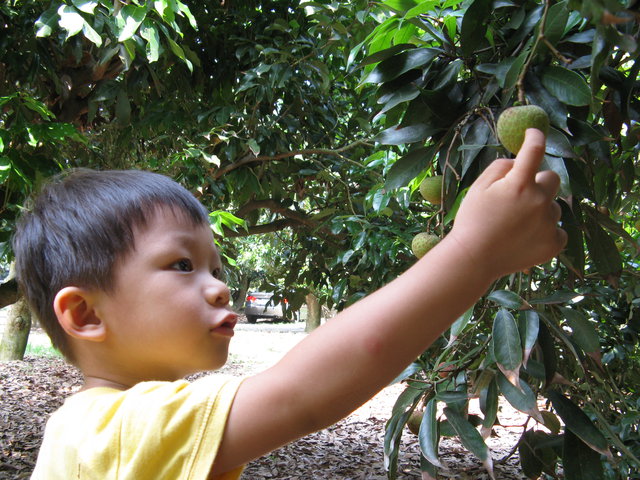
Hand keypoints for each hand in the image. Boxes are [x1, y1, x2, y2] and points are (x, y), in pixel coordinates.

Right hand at [448, 128, 566, 278]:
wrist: (473, 259)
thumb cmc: (472, 220)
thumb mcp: (478, 187)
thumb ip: (500, 168)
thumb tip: (519, 163)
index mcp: (519, 184)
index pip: (534, 150)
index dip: (535, 137)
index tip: (533, 133)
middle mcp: (539, 201)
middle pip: (552, 179)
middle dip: (538, 183)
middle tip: (519, 196)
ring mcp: (549, 224)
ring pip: (553, 207)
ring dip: (540, 209)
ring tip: (515, 224)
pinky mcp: (553, 244)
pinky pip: (558, 230)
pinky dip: (545, 231)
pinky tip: (525, 238)